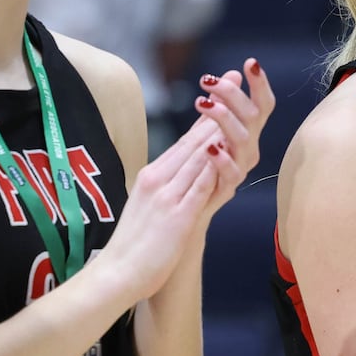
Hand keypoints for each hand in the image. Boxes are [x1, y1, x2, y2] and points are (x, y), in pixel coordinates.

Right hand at [101, 60, 272, 298]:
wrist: (116, 274)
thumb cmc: (132, 246)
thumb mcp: (148, 207)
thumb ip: (165, 188)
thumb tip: (180, 175)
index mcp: (152, 176)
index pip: (183, 142)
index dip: (205, 117)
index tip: (219, 94)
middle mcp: (159, 179)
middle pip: (193, 140)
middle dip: (217, 111)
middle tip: (234, 82)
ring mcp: (167, 195)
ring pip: (197, 157)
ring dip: (219, 130)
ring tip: (239, 106)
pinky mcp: (177, 215)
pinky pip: (199, 186)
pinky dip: (213, 166)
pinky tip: (228, 150)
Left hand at [191, 58, 275, 209]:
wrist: (188, 213)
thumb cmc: (200, 168)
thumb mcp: (210, 130)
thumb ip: (222, 105)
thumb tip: (233, 72)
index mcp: (247, 132)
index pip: (262, 104)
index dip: (260, 84)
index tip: (250, 62)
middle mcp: (249, 149)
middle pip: (253, 116)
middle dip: (233, 95)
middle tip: (207, 81)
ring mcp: (240, 168)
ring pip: (243, 139)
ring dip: (225, 117)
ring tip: (202, 103)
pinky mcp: (227, 189)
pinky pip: (231, 172)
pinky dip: (223, 158)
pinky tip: (210, 147)